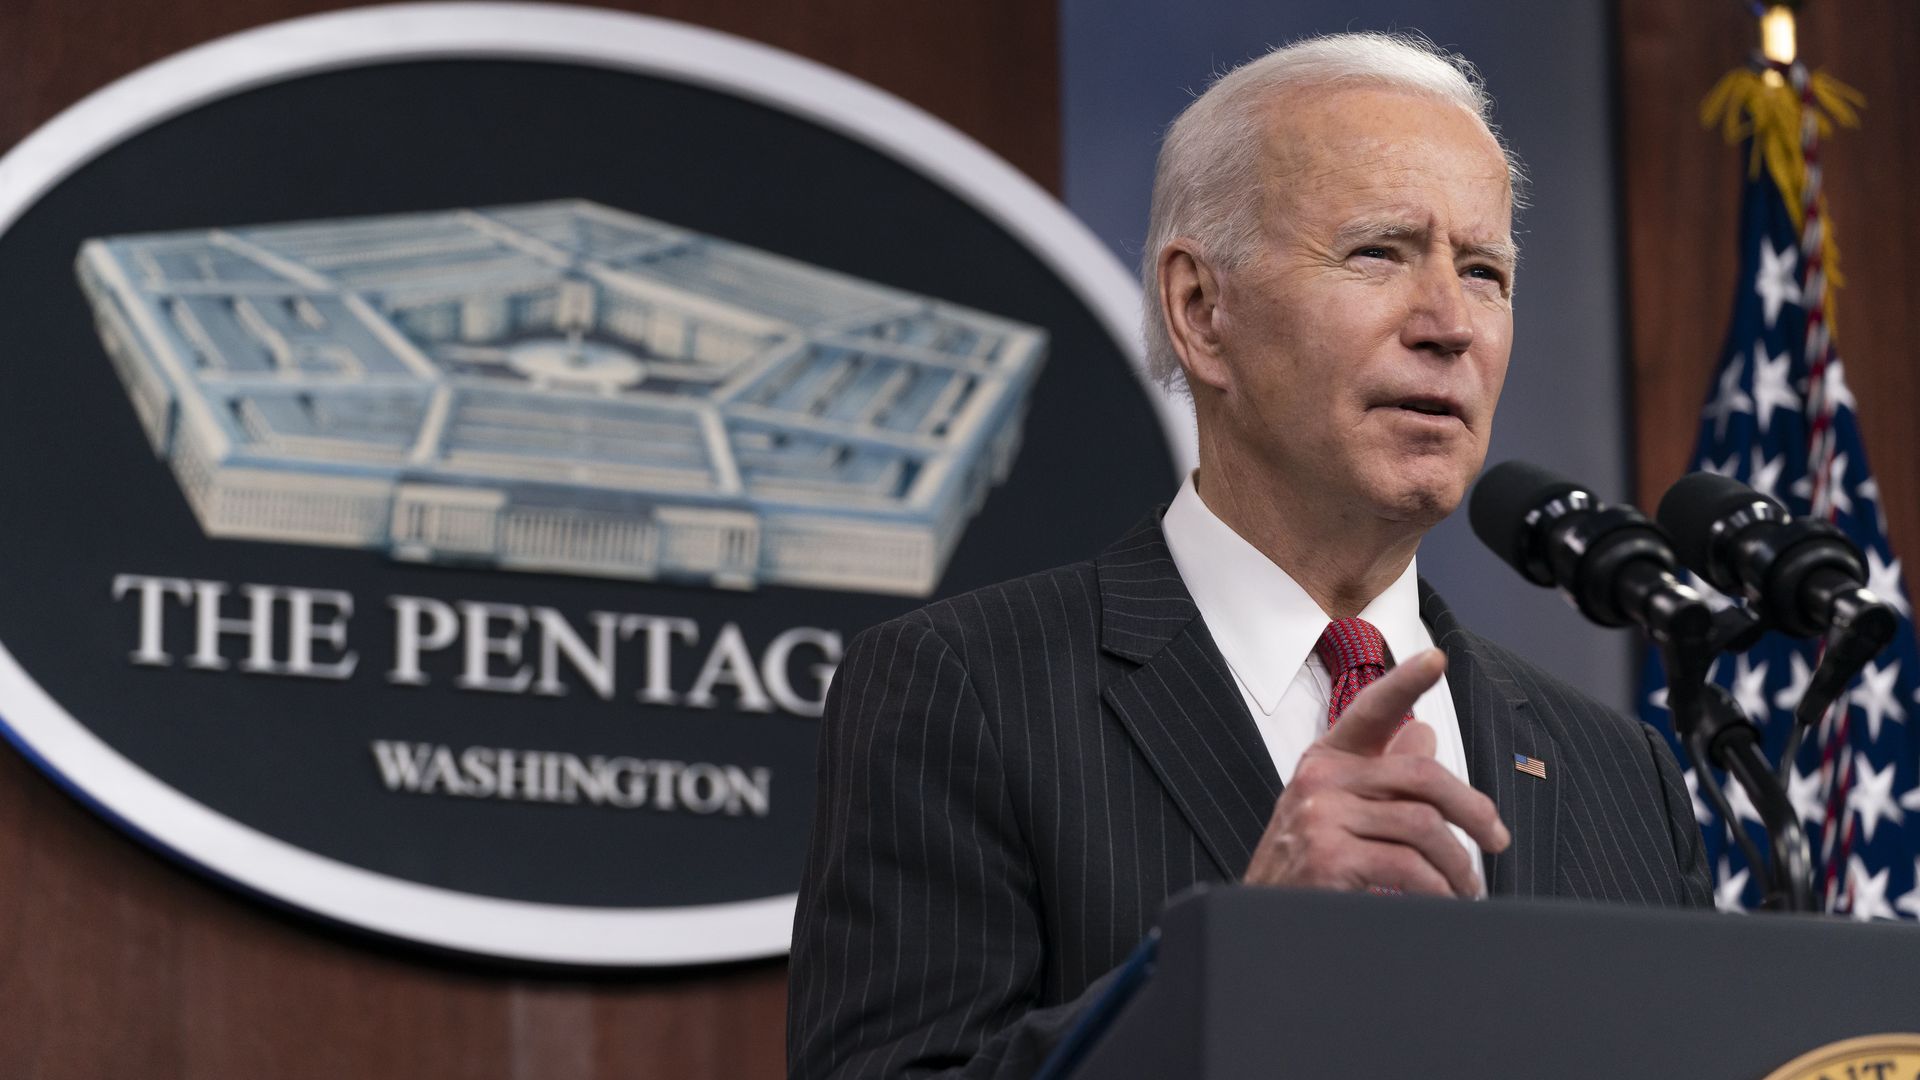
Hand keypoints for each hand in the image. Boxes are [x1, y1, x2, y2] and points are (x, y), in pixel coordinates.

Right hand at [1242, 649, 1509, 896]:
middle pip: (1421, 775)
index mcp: (1326, 760)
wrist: (1263, 925)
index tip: (1436, 658)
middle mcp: (1319, 779)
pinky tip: (1442, 902)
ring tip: (1465, 888)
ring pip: (1423, 825)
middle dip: (1473, 810)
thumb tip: (1424, 734)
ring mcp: (1320, 817)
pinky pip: (1409, 867)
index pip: (1371, 711)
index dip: (1405, 681)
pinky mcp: (1328, 858)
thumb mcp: (1340, 812)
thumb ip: (1382, 776)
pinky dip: (1438, 890)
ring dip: (1458, 865)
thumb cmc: (1309, 869)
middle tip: (1496, 840)